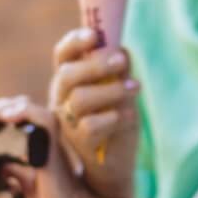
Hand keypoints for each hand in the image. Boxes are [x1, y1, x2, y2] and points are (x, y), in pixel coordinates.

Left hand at [0, 97, 123, 197]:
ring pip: (20, 107)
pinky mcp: (54, 144)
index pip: (1, 116)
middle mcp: (39, 132)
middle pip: (7, 108)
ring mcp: (47, 135)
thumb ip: (5, 165)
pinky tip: (7, 117)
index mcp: (29, 138)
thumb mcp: (18, 179)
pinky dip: (24, 112)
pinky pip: (42, 118)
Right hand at [49, 28, 139, 197]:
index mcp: (70, 79)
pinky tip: (129, 116)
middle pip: (67, 75)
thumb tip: (121, 50)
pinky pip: (91, 126)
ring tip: (135, 88)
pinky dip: (113, 117)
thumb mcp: (120, 89)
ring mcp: (68, 122)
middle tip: (122, 61)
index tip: (94, 35)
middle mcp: (62, 98)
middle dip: (96, 65)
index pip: (63, 55)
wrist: (115, 163)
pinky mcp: (80, 144)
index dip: (74, 42)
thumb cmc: (116, 120)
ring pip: (79, 99)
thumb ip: (118, 70)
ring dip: (111, 90)